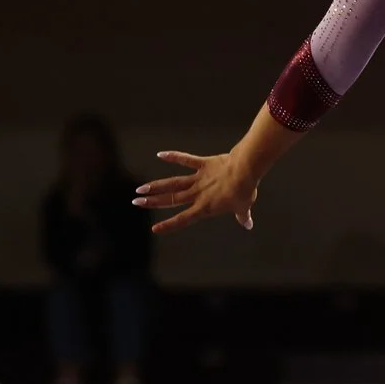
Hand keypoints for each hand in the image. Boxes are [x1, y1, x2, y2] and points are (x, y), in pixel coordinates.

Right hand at [135, 150, 261, 234]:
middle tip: (136, 202)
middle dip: (152, 201)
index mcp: (205, 207)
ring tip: (141, 187)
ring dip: (156, 185)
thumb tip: (248, 224)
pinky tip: (160, 154)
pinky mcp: (202, 164)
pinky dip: (173, 156)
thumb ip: (243, 216)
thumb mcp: (244, 207)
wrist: (245, 171)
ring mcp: (198, 178)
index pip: (183, 219)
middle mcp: (197, 194)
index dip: (169, 225)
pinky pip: (185, 160)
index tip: (155, 229)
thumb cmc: (244, 191)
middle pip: (171, 199)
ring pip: (172, 183)